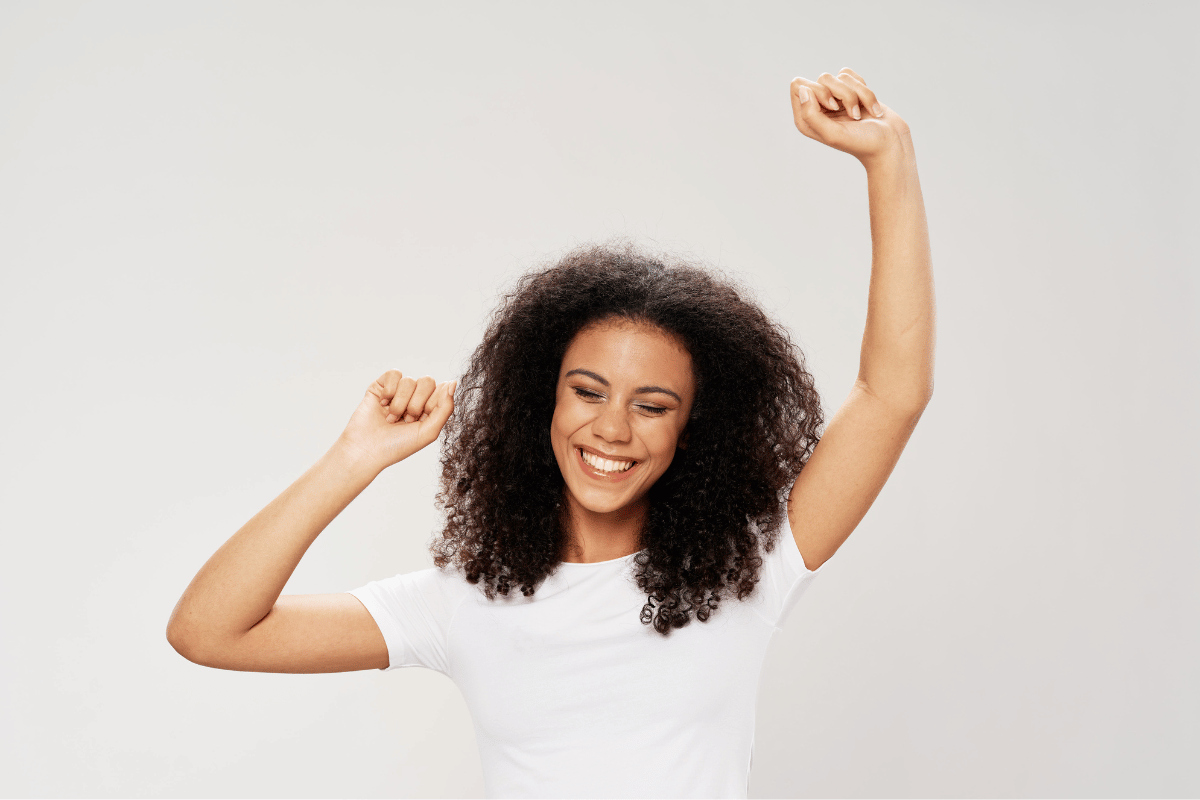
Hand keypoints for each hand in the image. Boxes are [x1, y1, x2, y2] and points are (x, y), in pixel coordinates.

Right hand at [337, 370, 456, 471]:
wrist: (365, 450)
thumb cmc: (397, 446)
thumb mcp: (429, 432)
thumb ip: (445, 408)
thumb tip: (453, 382)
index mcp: (429, 408)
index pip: (441, 390)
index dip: (432, 404)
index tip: (420, 419)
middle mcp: (414, 398)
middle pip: (427, 381)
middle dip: (416, 403)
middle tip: (406, 420)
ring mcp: (397, 392)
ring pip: (409, 380)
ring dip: (400, 403)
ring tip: (391, 419)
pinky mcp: (381, 386)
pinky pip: (394, 374)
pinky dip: (389, 391)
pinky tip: (382, 404)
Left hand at [789, 68, 910, 167]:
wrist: (890, 144)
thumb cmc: (862, 143)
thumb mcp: (833, 134)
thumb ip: (811, 114)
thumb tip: (802, 89)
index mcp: (806, 119)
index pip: (798, 86)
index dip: (818, 91)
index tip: (833, 107)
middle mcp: (818, 107)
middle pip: (822, 78)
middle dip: (842, 93)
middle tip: (852, 115)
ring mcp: (836, 99)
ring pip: (841, 76)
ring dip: (858, 95)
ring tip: (862, 115)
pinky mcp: (852, 92)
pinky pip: (853, 76)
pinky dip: (866, 92)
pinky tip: (870, 108)